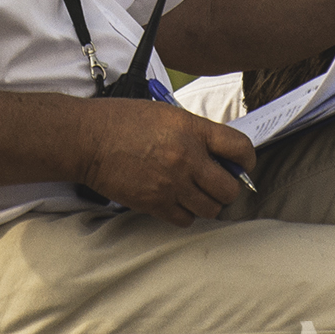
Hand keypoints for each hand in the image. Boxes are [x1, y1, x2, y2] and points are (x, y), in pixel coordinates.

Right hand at [76, 98, 255, 225]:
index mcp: (192, 129)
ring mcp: (172, 183)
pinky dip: (184, 213)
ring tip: (194, 193)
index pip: (240, 148)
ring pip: (211, 209)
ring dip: (206, 203)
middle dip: (227, 188)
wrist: (87, 139)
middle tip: (215, 183)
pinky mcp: (155, 203)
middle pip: (229, 188)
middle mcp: (187, 158)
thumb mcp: (166, 114)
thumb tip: (218, 153)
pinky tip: (174, 200)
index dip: (246, 160)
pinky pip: (185, 219)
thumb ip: (194, 133)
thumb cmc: (122, 120)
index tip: (241, 165)